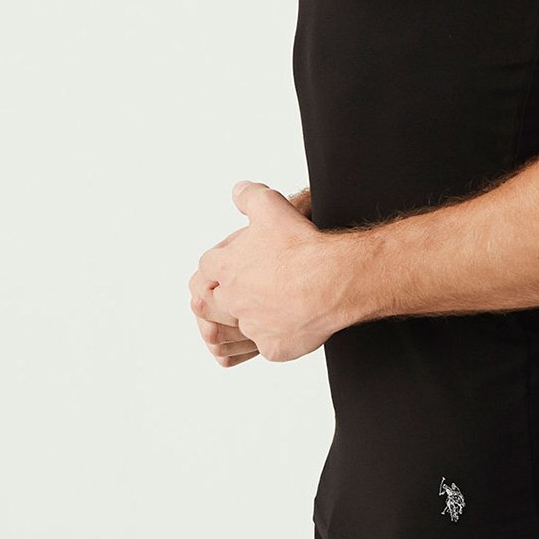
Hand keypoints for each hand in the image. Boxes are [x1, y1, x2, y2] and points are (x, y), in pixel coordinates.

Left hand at [190, 181, 350, 362]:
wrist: (332, 280)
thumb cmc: (301, 245)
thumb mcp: (271, 205)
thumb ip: (249, 196)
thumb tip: (238, 191)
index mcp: (227, 267)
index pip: (207, 266)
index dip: (218, 262)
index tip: (230, 262)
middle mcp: (233, 299)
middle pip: (211, 302)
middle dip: (222, 294)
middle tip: (242, 286)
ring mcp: (252, 326)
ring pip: (236, 329)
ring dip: (245, 318)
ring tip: (263, 306)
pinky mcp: (272, 347)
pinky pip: (264, 347)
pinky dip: (272, 337)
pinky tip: (285, 324)